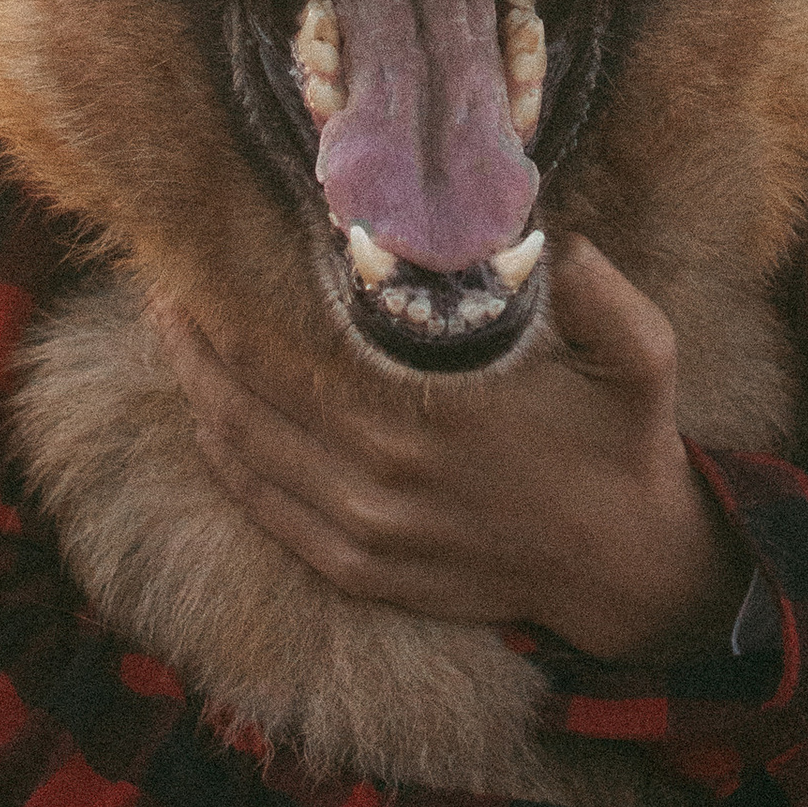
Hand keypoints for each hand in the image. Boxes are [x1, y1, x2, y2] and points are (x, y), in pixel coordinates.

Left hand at [152, 233, 748, 657]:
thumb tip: (550, 234)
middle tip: (166, 273)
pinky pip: (265, 511)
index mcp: (439, 409)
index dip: (238, 297)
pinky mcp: (362, 571)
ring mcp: (367, 531)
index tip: (206, 245)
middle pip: (251, 392)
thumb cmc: (621, 440)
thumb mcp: (640, 356)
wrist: (624, 566)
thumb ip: (601, 294)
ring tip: (171, 326)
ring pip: (245, 451)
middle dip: (198, 330)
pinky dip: (224, 458)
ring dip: (197, 386)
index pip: (301, 345)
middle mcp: (387, 473)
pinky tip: (205, 414)